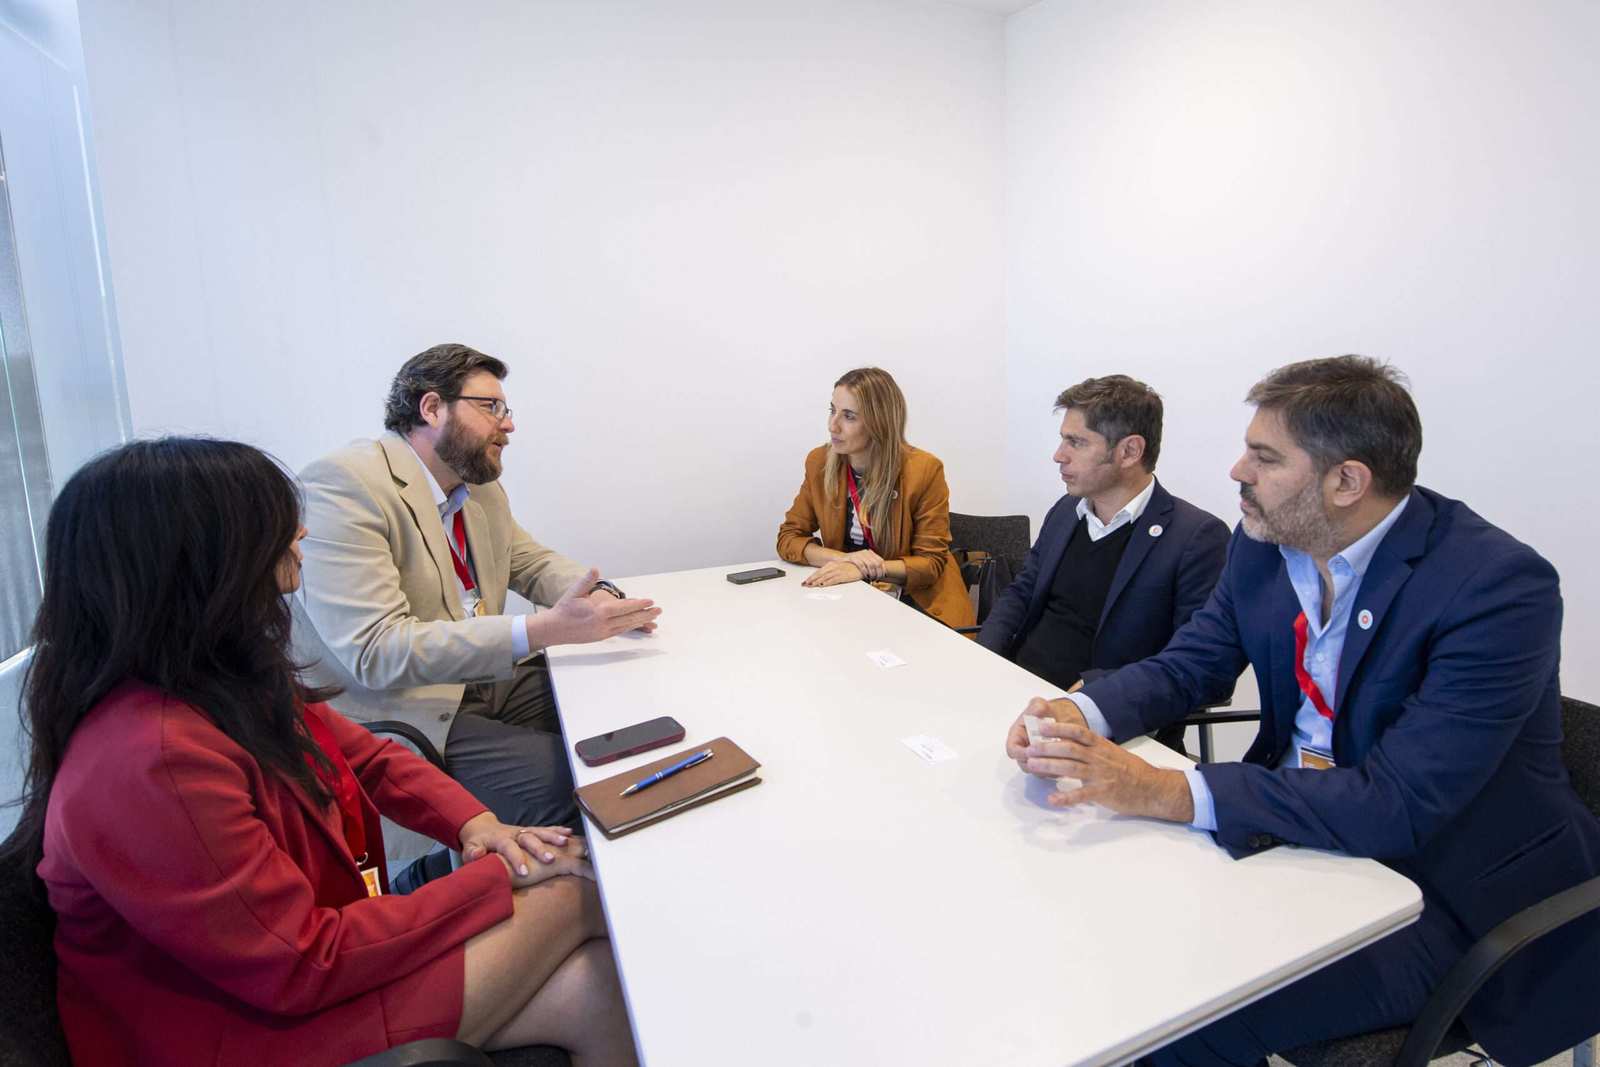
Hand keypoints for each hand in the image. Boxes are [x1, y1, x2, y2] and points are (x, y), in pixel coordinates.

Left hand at [459, 812, 594, 886]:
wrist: (482, 827)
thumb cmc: (477, 842)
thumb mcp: (470, 847)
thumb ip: (473, 852)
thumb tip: (478, 855)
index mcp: (500, 839)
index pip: (509, 848)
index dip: (517, 859)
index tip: (524, 872)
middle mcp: (515, 833)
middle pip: (529, 838)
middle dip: (540, 848)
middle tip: (550, 860)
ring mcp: (524, 830)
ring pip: (540, 832)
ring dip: (553, 837)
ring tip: (566, 842)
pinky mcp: (531, 830)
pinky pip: (546, 829)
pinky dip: (558, 830)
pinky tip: (570, 833)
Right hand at [531, 569, 660, 645]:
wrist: (554, 629)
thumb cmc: (564, 608)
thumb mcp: (574, 592)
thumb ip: (586, 580)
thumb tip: (595, 568)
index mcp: (599, 612)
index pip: (624, 607)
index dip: (638, 604)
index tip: (650, 601)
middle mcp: (603, 624)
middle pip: (629, 619)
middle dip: (645, 614)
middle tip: (659, 610)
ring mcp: (603, 632)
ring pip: (626, 626)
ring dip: (640, 621)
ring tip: (653, 618)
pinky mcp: (601, 637)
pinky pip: (620, 631)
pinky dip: (630, 626)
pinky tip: (636, 623)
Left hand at [801, 560, 864, 586]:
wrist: (861, 565)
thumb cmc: (851, 566)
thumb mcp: (839, 566)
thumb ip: (831, 570)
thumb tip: (824, 577)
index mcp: (832, 564)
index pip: (819, 571)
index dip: (811, 576)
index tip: (806, 580)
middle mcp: (833, 567)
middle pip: (819, 574)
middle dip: (811, 579)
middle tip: (805, 584)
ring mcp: (838, 571)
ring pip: (824, 577)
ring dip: (816, 582)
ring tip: (810, 586)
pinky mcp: (842, 576)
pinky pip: (832, 580)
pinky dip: (826, 583)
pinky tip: (822, 585)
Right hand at [843, 549, 886, 579]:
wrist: (840, 560)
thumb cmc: (853, 563)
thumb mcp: (864, 561)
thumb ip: (871, 564)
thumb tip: (881, 572)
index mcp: (869, 552)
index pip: (881, 560)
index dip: (883, 569)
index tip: (882, 576)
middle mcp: (865, 552)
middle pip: (876, 563)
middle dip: (878, 572)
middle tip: (876, 579)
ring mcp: (859, 554)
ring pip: (870, 564)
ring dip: (872, 573)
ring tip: (871, 578)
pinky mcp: (853, 557)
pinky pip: (861, 565)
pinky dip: (864, 572)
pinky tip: (865, 576)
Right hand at [1005, 697, 1086, 773]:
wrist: (1059, 717)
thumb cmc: (1046, 712)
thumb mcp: (1040, 705)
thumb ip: (1037, 706)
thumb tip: (1038, 709)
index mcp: (1017, 736)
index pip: (1012, 750)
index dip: (1020, 753)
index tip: (1032, 751)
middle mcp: (1024, 750)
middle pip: (1024, 764)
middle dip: (1036, 764)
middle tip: (1049, 761)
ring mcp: (1035, 758)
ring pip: (1037, 771)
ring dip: (1047, 770)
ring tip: (1060, 763)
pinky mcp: (1046, 764)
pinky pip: (1048, 773)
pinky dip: (1055, 772)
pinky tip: (1066, 766)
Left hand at [1023, 721, 1193, 821]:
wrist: (1153, 788)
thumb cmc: (1130, 770)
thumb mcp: (1111, 753)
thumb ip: (1092, 749)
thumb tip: (1067, 744)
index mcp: (1101, 745)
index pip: (1077, 732)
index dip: (1058, 728)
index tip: (1041, 726)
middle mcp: (1099, 757)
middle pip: (1069, 749)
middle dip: (1047, 748)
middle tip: (1029, 749)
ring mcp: (1101, 774)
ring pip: (1071, 767)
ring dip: (1050, 766)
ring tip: (1033, 766)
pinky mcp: (1104, 792)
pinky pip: (1082, 794)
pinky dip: (1066, 797)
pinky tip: (1052, 799)